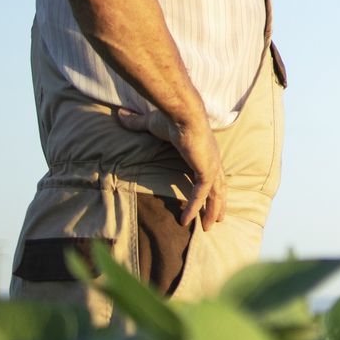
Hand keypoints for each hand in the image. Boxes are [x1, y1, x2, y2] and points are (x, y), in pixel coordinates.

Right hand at [118, 108, 227, 229]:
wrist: (180, 112)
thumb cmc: (170, 115)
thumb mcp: (151, 123)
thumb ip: (137, 122)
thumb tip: (120, 114)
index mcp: (205, 151)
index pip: (212, 173)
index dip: (213, 187)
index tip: (211, 199)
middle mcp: (212, 160)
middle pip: (219, 187)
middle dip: (218, 204)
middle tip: (216, 221)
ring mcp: (211, 166)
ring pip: (215, 195)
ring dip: (211, 211)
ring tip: (208, 227)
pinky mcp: (206, 171)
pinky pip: (200, 195)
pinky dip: (193, 208)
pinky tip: (186, 221)